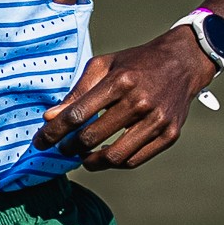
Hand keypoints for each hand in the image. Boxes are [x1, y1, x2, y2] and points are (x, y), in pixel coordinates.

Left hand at [35, 29, 218, 170]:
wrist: (183, 62)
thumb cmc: (136, 63)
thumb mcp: (104, 66)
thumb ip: (77, 92)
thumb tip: (50, 119)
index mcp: (120, 81)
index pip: (77, 115)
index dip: (53, 133)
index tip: (40, 142)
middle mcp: (140, 101)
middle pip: (92, 138)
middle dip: (70, 147)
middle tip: (64, 148)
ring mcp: (157, 120)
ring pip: (114, 157)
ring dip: (91, 162)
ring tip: (83, 157)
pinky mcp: (170, 134)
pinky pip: (135, 160)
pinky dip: (115, 163)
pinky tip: (106, 154)